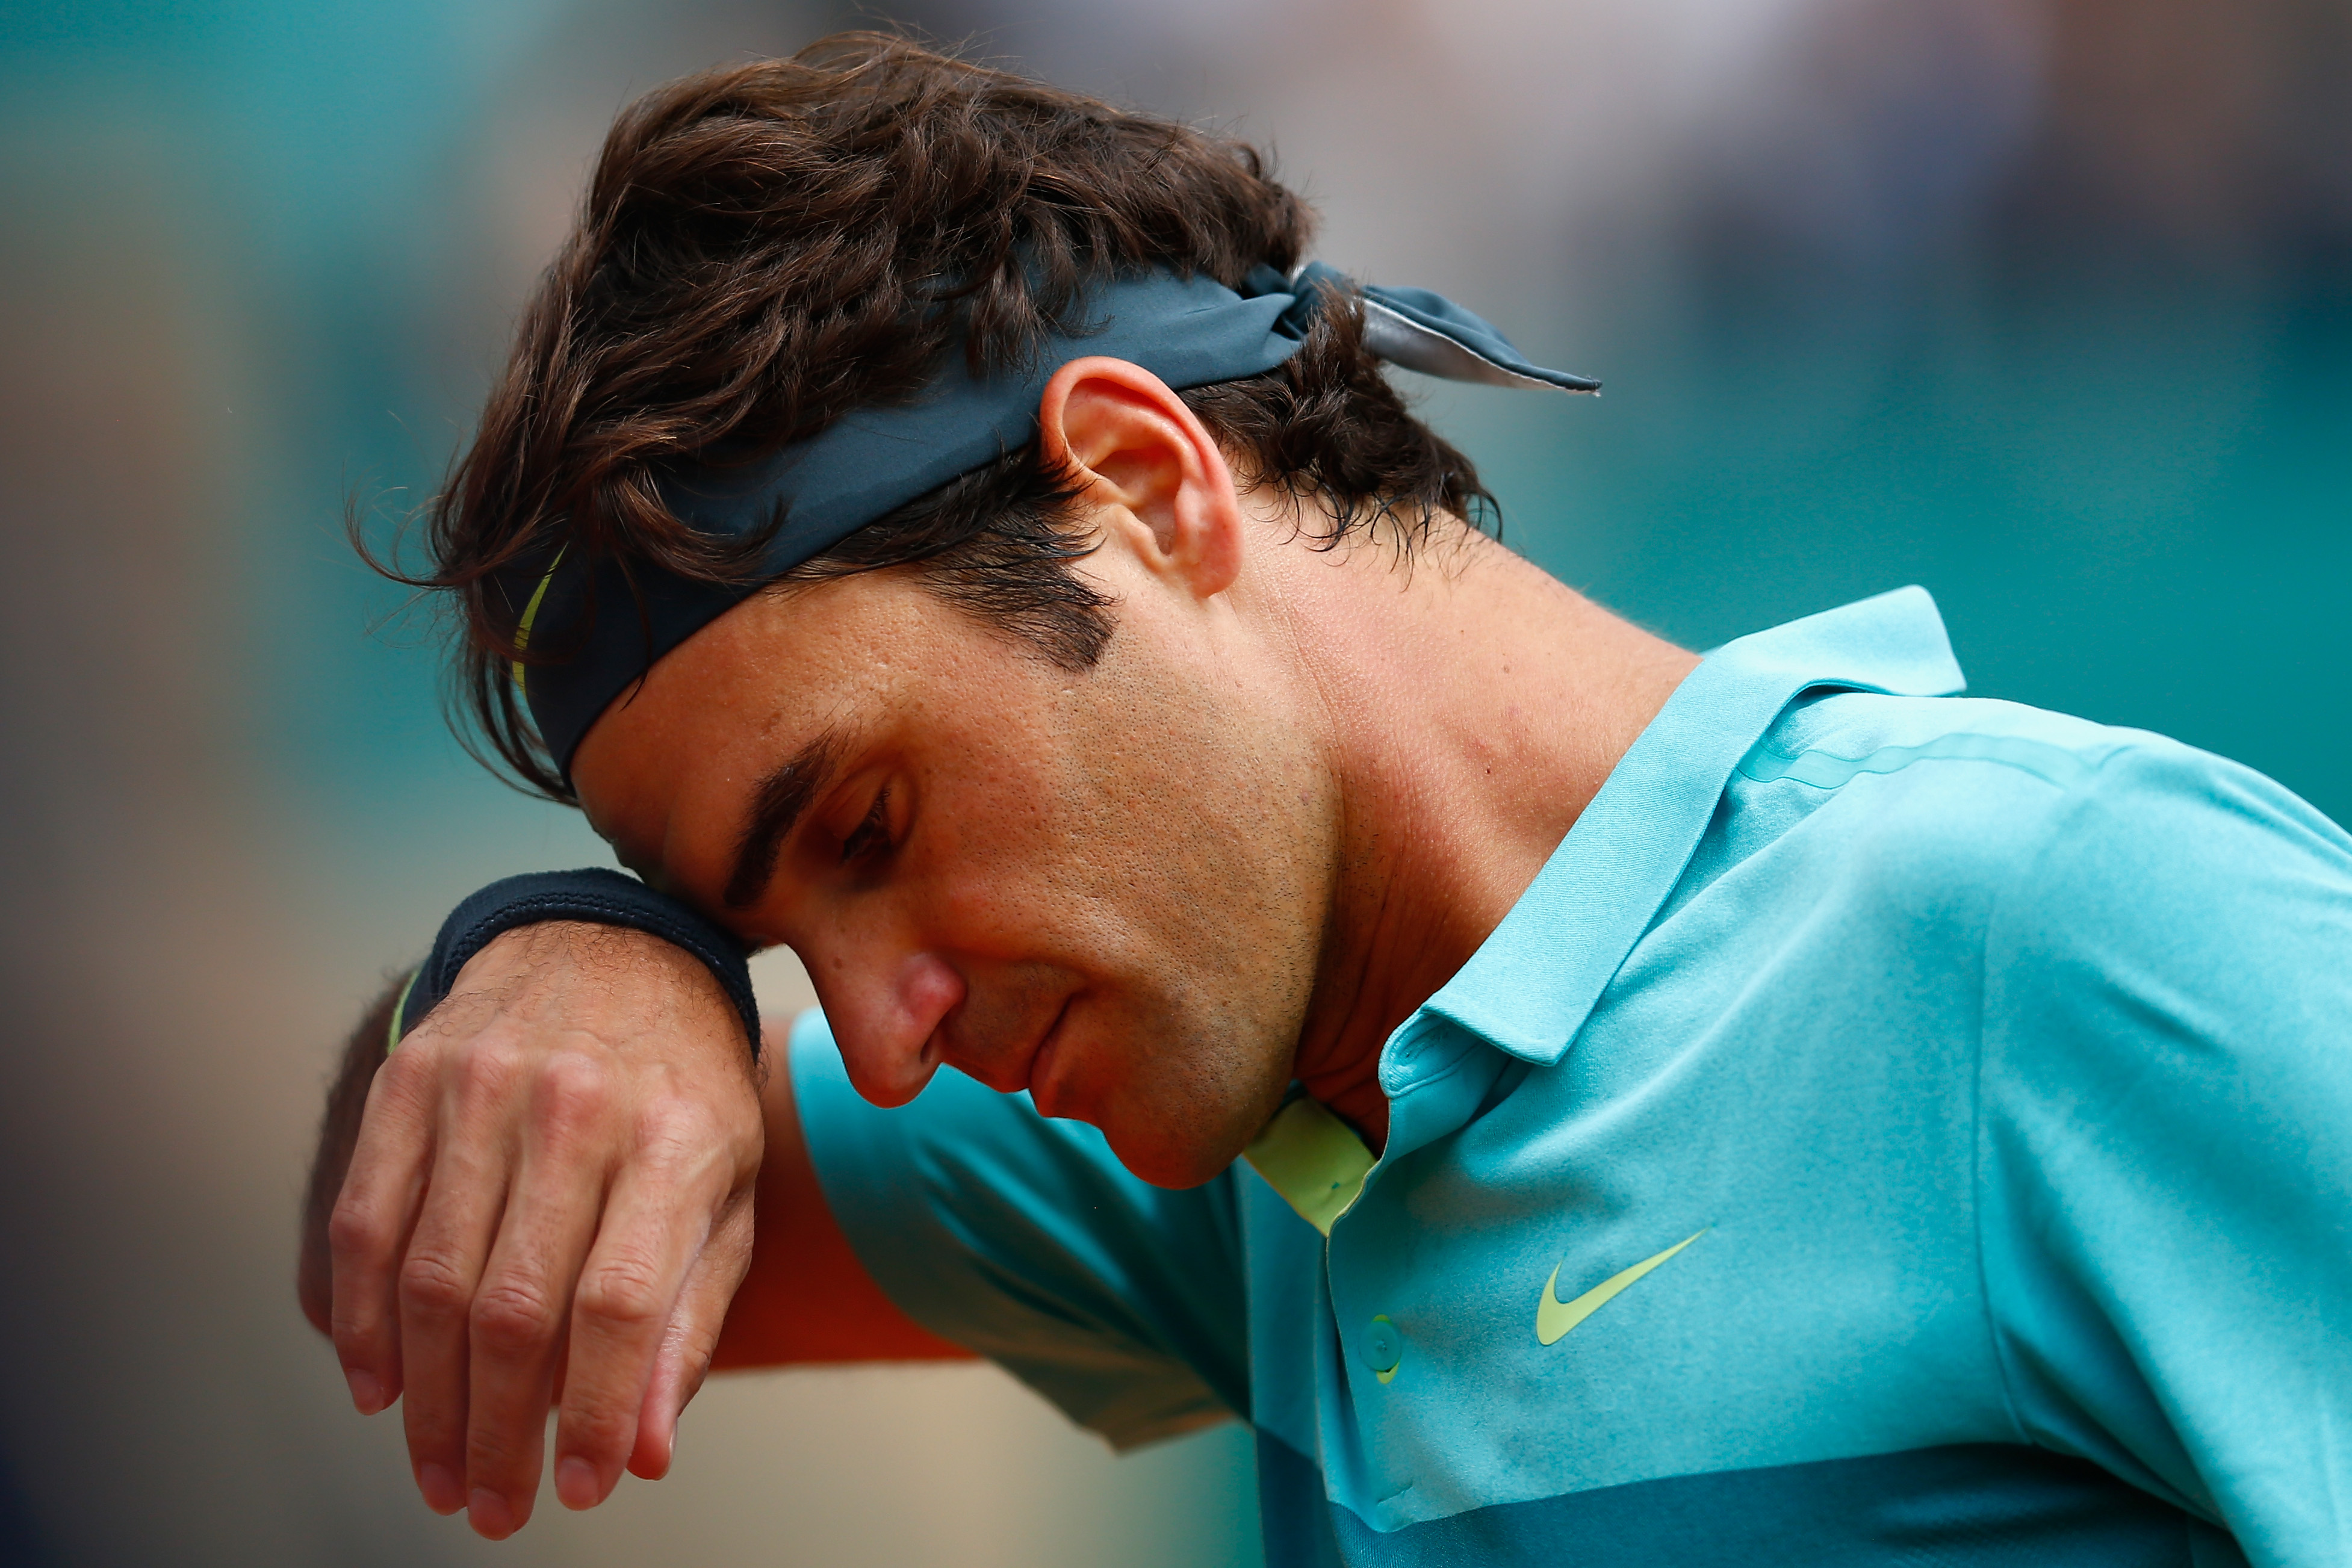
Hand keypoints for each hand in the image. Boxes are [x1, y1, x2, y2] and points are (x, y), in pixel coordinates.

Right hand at [326, 921, 762, 1537]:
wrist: (616, 947)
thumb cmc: (685, 1092)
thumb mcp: (729, 1189)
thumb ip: (691, 1317)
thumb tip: (646, 1452)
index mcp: (678, 1135)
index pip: (623, 1304)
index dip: (598, 1411)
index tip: (583, 1489)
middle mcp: (577, 1106)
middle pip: (514, 1307)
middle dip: (498, 1432)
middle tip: (491, 1508)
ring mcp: (485, 1085)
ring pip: (429, 1279)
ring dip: (426, 1400)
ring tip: (441, 1471)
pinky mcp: (412, 1076)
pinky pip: (365, 1222)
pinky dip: (360, 1322)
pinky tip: (377, 1387)